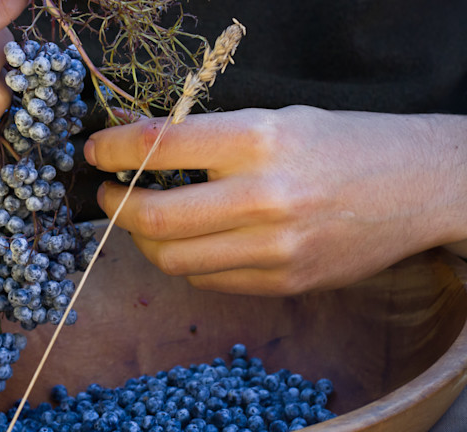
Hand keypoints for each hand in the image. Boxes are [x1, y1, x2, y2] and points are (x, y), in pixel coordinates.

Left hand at [84, 105, 466, 294]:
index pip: (161, 145)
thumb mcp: (276, 121)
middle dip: (115, 207)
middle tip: (109, 194)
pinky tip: (188, 241)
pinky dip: (184, 260)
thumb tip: (140, 149)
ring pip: (173, 259)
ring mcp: (275, 248)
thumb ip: (210, 139)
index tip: (96, 151)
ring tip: (143, 221)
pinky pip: (208, 279)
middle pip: (154, 217)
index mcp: (260, 140)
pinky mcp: (285, 282)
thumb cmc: (343, 144)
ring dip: (143, 240)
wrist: (418, 186)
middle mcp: (264, 197)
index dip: (114, 148)